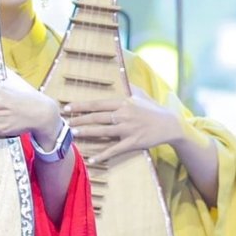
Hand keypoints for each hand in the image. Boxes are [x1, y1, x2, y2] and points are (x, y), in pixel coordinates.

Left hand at [61, 89, 182, 166]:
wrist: (170, 125)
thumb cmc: (153, 109)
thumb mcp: (140, 94)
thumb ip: (128, 86)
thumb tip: (120, 76)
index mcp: (124, 102)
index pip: (98, 104)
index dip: (81, 106)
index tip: (68, 107)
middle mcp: (124, 115)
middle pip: (97, 117)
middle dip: (79, 119)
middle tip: (65, 122)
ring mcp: (128, 129)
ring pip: (103, 132)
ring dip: (87, 133)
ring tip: (73, 134)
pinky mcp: (133, 142)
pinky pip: (115, 149)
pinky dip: (103, 155)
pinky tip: (92, 159)